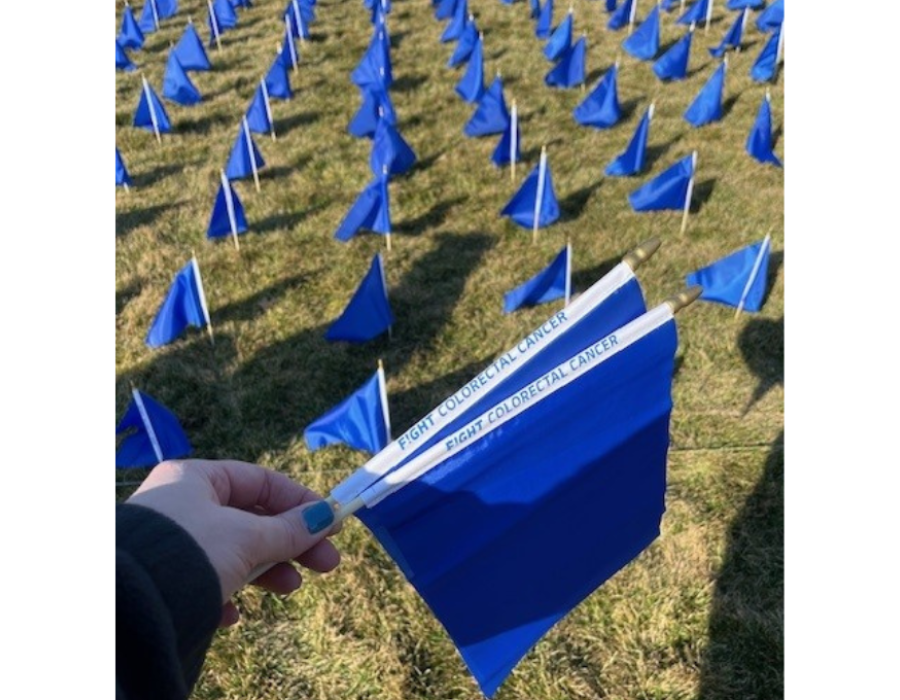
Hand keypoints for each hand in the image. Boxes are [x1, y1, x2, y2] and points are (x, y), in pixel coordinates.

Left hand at [127, 459, 340, 625]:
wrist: (129, 607)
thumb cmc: (191, 552)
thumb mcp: (248, 537)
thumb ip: (289, 529)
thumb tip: (326, 517)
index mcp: (195, 478)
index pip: (260, 481)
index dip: (299, 502)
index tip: (330, 522)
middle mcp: (180, 503)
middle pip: (251, 518)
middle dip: (290, 542)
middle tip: (326, 563)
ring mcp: (170, 541)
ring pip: (232, 550)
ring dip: (266, 569)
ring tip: (291, 588)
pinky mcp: (162, 577)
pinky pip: (205, 578)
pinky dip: (226, 593)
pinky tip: (233, 613)